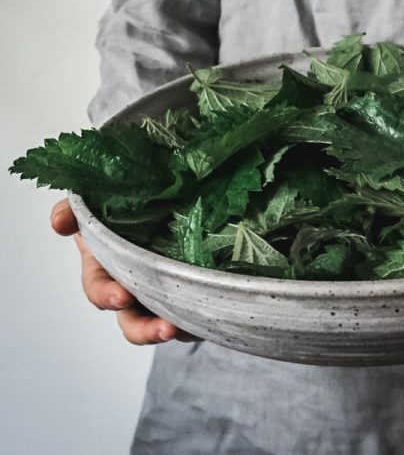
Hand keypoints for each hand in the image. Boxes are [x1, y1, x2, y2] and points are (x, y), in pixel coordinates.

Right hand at [50, 198, 199, 344]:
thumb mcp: (94, 206)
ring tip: (190, 327)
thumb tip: (59, 221)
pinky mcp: (189, 292)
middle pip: (133, 323)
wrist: (159, 203)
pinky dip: (201, 317)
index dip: (108, 296)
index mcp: (106, 271)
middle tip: (165, 328)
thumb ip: (73, 210)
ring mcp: (160, 295)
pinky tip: (215, 310)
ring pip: (164, 324)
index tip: (123, 295)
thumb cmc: (120, 211)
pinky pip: (194, 313)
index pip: (100, 291)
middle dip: (146, 330)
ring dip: (176, 329)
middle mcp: (132, 290)